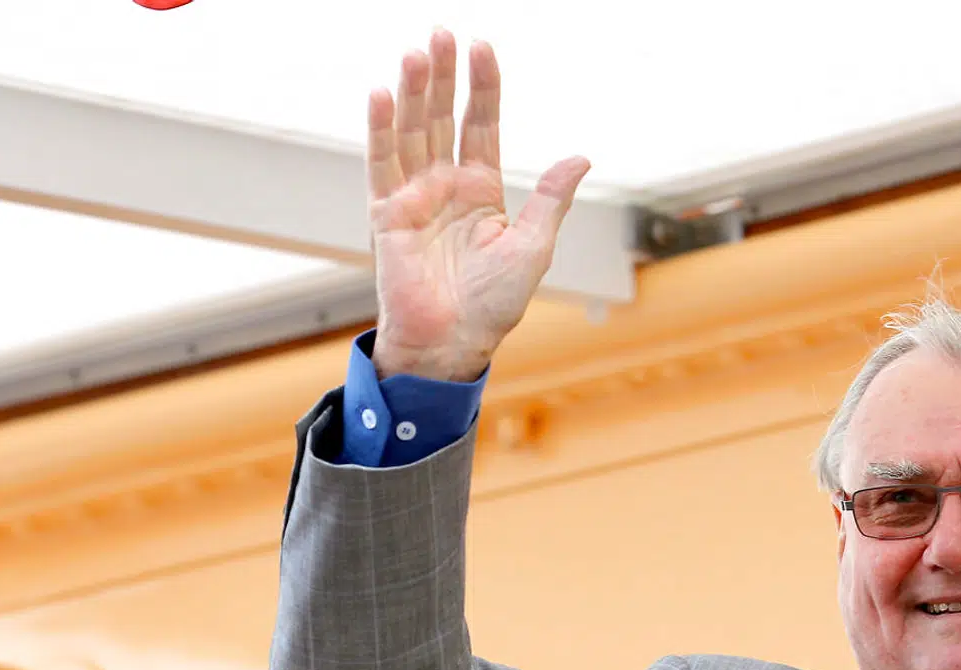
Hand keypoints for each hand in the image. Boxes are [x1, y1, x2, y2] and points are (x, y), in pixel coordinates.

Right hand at [366, 32, 589, 381]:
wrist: (454, 344)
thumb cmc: (494, 305)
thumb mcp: (534, 247)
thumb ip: (551, 199)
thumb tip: (580, 157)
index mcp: (482, 191)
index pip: (481, 126)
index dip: (483, 88)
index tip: (483, 48)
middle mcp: (445, 186)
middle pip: (442, 119)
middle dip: (443, 77)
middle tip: (442, 34)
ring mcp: (414, 198)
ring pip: (412, 133)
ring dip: (412, 93)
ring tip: (416, 53)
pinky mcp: (387, 215)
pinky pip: (381, 164)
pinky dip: (380, 130)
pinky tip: (381, 94)